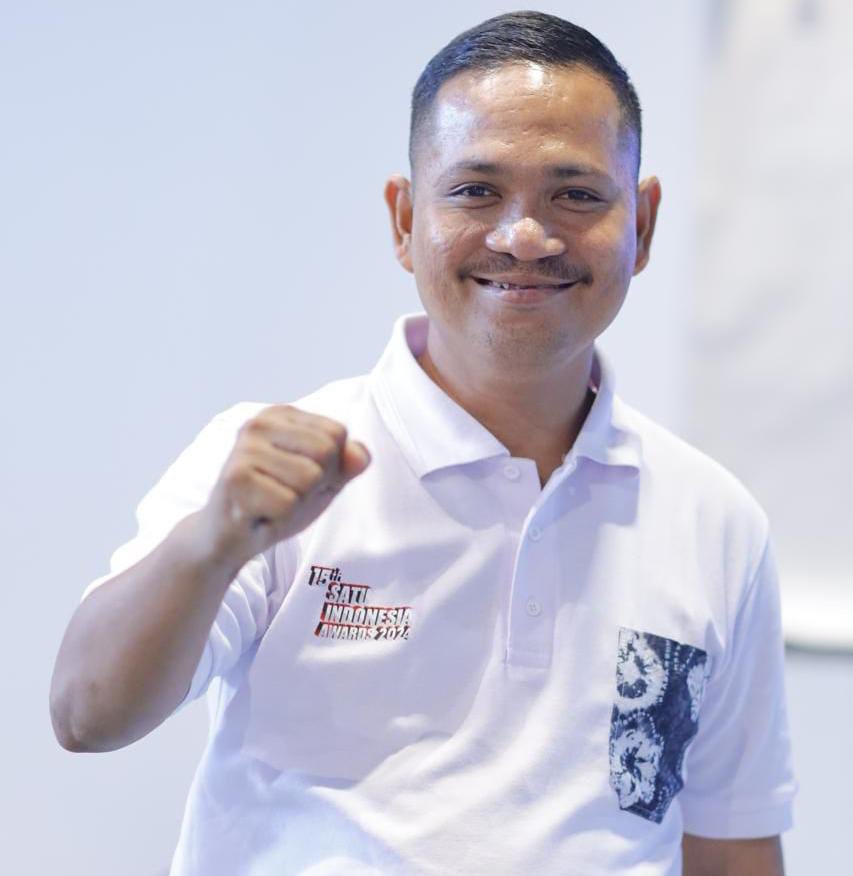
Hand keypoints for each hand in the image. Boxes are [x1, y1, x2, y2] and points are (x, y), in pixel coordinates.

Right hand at [198, 405, 369, 566]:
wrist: (226, 538)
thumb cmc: (275, 503)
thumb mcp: (321, 481)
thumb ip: (346, 464)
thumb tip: (361, 455)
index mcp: (280, 416)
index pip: (337, 434)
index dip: (330, 467)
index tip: (299, 479)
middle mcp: (259, 423)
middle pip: (326, 452)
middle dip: (315, 485)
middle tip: (284, 494)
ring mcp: (244, 449)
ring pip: (309, 479)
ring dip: (296, 503)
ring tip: (270, 503)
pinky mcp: (235, 479)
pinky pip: (288, 504)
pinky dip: (279, 518)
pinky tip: (258, 515)